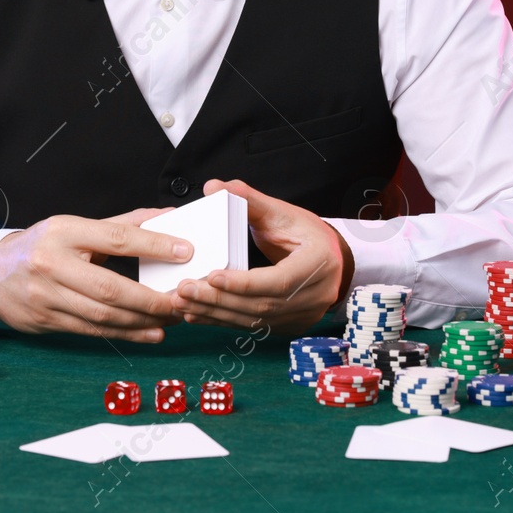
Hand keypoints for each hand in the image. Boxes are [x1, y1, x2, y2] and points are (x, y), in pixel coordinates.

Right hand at [0, 207, 191, 342]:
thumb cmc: (43, 246)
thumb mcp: (76, 226)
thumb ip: (122, 224)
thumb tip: (167, 218)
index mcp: (64, 231)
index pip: (117, 238)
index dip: (154, 246)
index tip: (185, 251)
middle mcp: (53, 264)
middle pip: (111, 287)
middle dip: (151, 298)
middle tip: (181, 301)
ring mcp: (47, 296)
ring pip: (103, 315)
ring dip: (143, 321)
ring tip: (172, 319)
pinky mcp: (47, 320)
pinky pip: (93, 331)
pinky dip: (126, 334)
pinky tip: (149, 333)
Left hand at [169, 178, 354, 334]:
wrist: (330, 258)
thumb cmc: (307, 234)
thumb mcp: (282, 212)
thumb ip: (248, 199)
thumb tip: (213, 186)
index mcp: (319, 264)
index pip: (280, 281)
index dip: (245, 283)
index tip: (212, 276)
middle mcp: (315, 296)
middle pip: (262, 305)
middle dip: (219, 300)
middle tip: (184, 290)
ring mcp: (303, 316)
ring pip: (254, 320)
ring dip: (214, 313)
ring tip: (182, 303)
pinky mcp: (287, 325)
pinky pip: (252, 326)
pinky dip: (222, 320)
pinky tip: (196, 314)